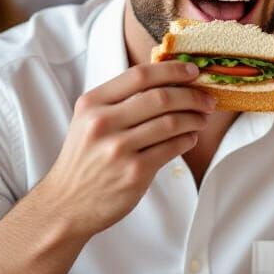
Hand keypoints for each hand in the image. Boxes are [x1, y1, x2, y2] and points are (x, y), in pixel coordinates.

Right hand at [36, 61, 214, 238]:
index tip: (192, 71)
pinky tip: (190, 138)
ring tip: (201, 119)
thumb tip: (168, 80)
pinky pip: (173, 148)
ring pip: (172, 123)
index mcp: (92, 103)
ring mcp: (119, 148)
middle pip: (161, 97)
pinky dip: (188, 140)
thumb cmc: (85, 158)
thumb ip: (119, 101)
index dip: (172, 70)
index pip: (139, 76)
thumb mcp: (89, 121)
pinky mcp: (135, 172)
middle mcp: (103, 123)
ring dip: (194, 119)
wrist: (66, 203)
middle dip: (192, 96)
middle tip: (206, 100)